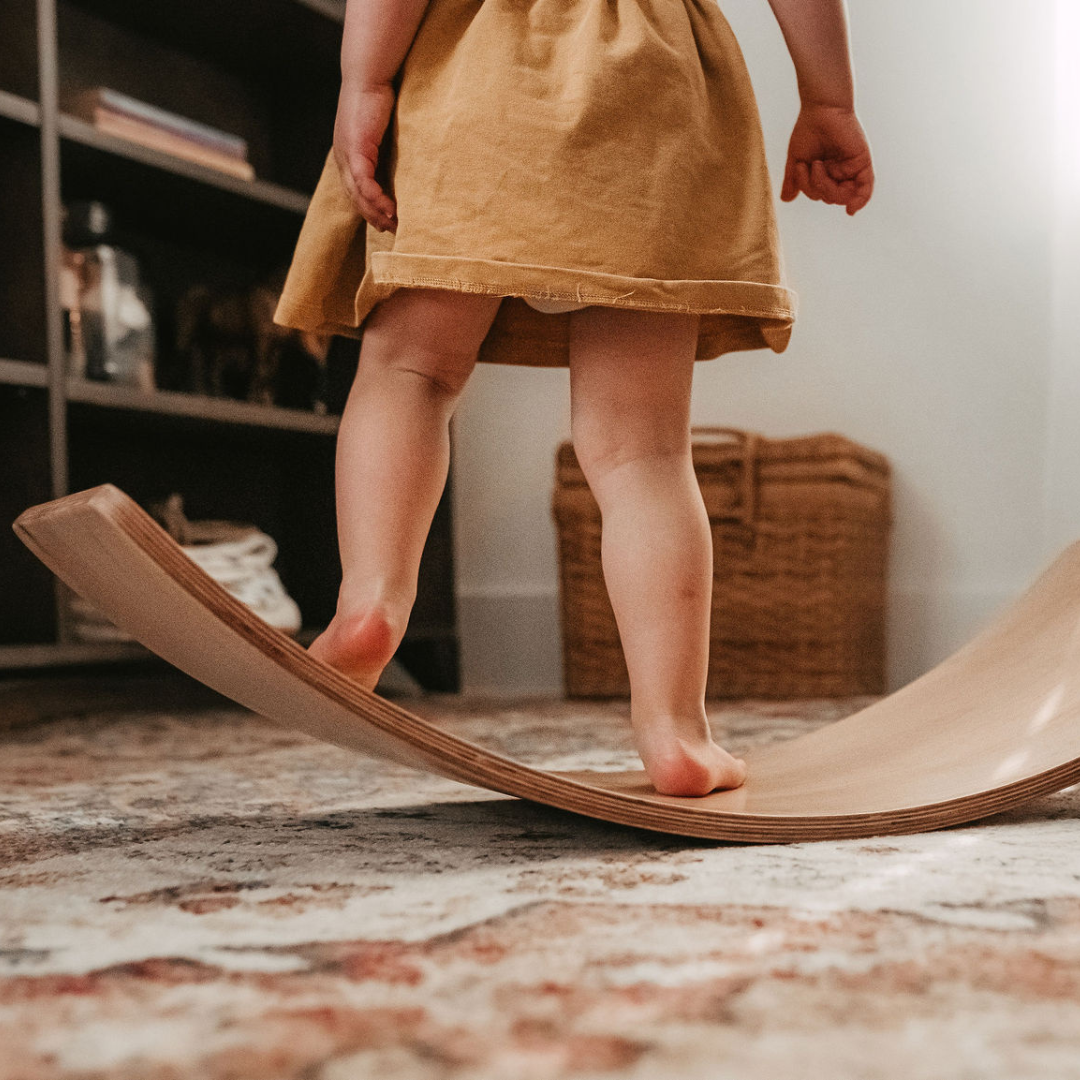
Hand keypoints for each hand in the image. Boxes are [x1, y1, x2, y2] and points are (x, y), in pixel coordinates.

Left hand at [333, 79, 397, 232]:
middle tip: (391, 231)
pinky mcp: (356, 151)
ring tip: (393, 224)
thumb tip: (397, 166)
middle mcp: (343, 159)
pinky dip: (376, 198)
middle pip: (355, 199)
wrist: (367, 76)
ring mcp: (347, 156)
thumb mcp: (378, 132)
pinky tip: (390, 208)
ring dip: (376, 213)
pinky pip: (365, 183)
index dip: (369, 210)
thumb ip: (382, 151)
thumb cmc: (377, 99)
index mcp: (347, 156)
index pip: (355, 191)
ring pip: (359, 195)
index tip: (386, 223)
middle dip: (373, 217)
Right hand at [780, 103, 873, 215]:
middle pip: (830, 198)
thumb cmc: (808, 129)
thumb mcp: (797, 159)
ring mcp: (852, 168)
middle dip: (814, 187)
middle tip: (805, 166)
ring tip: (815, 165)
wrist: (821, 107)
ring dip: (824, 186)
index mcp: (827, 172)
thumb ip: (794, 180)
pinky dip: (860, 201)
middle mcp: (841, 172)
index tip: (800, 172)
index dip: (810, 190)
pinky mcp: (862, 162)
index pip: (821, 194)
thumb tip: (786, 200)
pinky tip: (851, 209)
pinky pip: (865, 189)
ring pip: (841, 196)